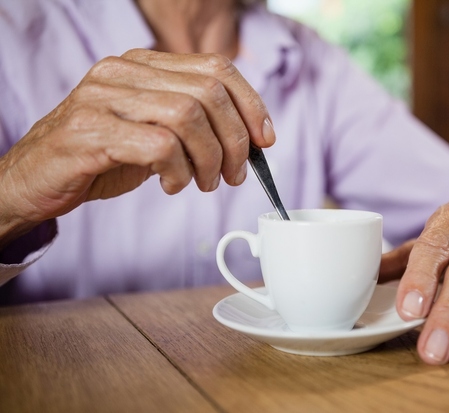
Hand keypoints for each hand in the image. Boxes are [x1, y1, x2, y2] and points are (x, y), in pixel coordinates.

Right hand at [0, 49, 274, 244]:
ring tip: (203, 183)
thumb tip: (249, 140)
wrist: (34, 180)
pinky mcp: (89, 131)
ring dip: (209, 160)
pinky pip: (159, 145)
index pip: (216, 68)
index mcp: (144, 64)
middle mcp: (123, 72)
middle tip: (233, 175)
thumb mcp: (154, 134)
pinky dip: (177, 171)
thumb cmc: (100, 157)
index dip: (251, 104)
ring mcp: (103, 98)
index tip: (264, 140)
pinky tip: (171, 185)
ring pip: (188, 116)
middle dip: (234, 141)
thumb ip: (193, 126)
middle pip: (209, 93)